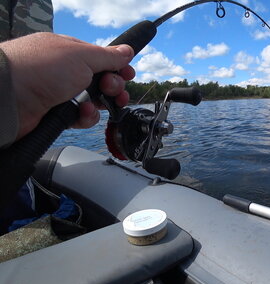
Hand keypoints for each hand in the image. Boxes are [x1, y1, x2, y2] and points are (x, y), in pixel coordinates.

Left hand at [0, 32, 134, 139]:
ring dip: (100, 104)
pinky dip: (85, 117)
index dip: (117, 67)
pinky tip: (81, 114)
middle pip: (101, 81)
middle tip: (112, 89)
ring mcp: (60, 93)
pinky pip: (81, 117)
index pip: (102, 59)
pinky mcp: (57, 113)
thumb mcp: (82, 56)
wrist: (9, 97)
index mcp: (69, 52)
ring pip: (94, 101)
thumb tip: (127, 51)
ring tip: (95, 104)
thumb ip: (108, 56)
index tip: (128, 74)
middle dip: (113, 87)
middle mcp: (65, 71)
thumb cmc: (39, 69)